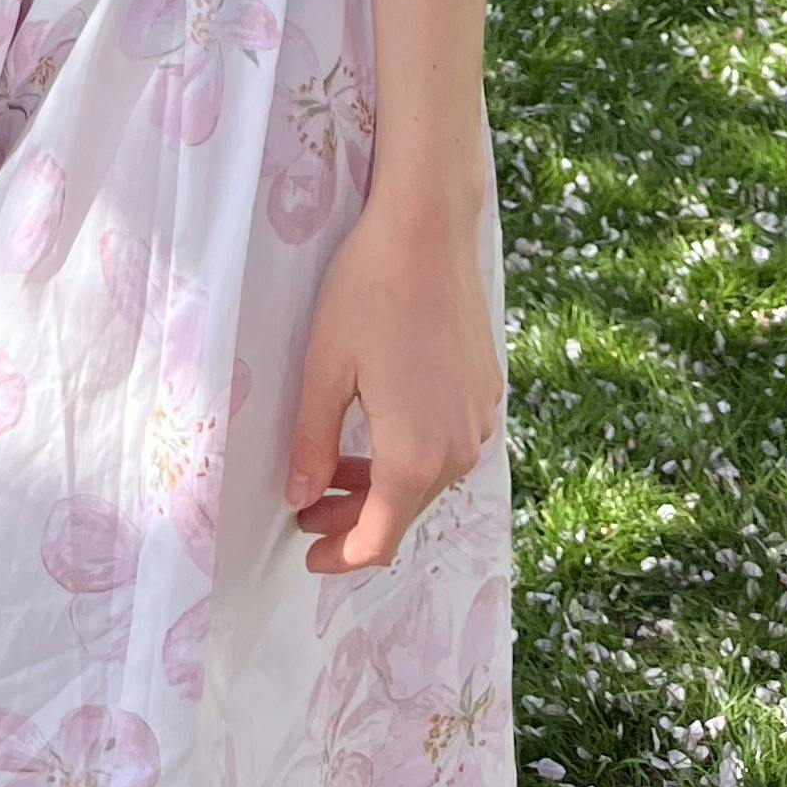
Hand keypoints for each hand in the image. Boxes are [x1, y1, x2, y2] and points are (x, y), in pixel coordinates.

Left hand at [284, 191, 502, 575]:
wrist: (429, 229)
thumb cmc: (368, 292)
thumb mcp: (325, 369)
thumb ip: (311, 443)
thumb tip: (299, 499)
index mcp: (414, 457)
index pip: (379, 539)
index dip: (341, 557)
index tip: (307, 556)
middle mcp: (458, 450)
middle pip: (404, 510)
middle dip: (353, 519)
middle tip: (306, 510)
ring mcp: (479, 420)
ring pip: (427, 477)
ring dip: (380, 483)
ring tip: (331, 465)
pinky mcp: (487, 391)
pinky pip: (446, 442)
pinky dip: (409, 450)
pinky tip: (375, 424)